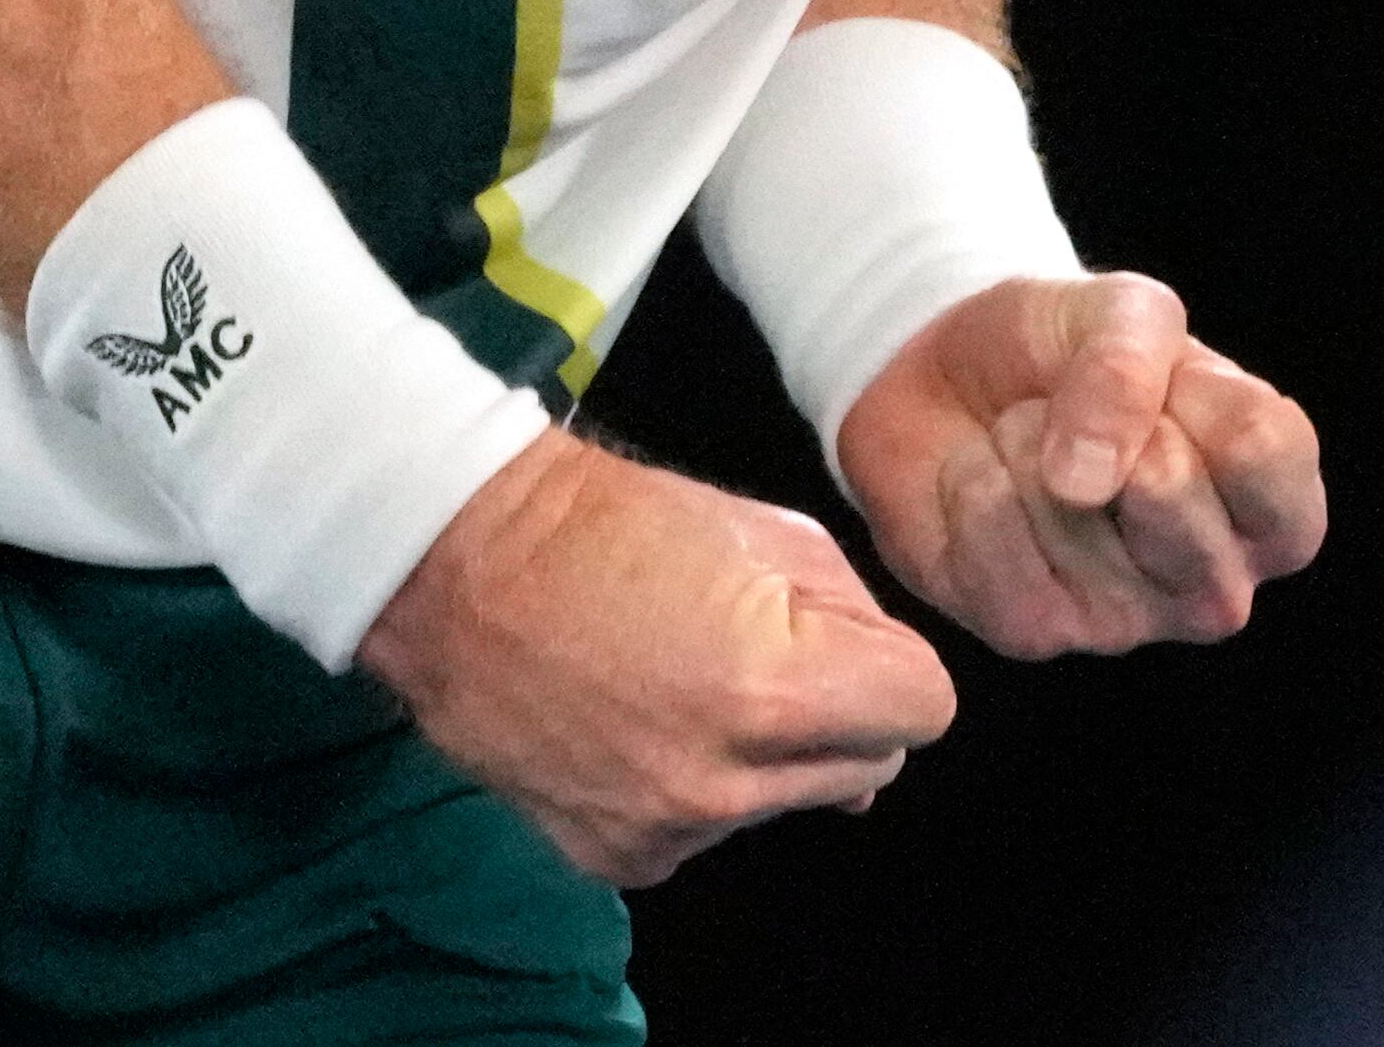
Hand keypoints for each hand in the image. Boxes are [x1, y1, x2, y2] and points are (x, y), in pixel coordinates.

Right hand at [354, 427, 955, 887]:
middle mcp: (726, 782)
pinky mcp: (619, 859)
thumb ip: (856, 619)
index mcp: (776, 689)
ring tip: (685, 678)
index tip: (846, 644)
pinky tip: (641, 722)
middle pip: (867, 767)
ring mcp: (669, 830)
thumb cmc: (613, 525)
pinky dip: (696, 784)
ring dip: (766, 754)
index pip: (923, 711)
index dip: (892, 666)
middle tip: (762, 650)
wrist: (460, 565)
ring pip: (788, 801)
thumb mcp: (774, 533)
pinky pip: (708, 829)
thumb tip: (893, 706)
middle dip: (838, 712)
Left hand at [835, 272, 1326, 659]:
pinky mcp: (1034, 633)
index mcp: (1276, 514)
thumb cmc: (1070, 354)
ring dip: (1027, 441)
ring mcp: (1128, 623)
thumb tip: (1085, 481)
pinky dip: (974, 478)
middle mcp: (1217, 589)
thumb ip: (1130, 364)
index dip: (1194, 387)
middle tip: (1091, 418)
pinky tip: (989, 482)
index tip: (1169, 382)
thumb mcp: (1126, 310)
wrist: (947, 383)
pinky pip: (992, 534)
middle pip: (1166, 487)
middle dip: (1104, 416)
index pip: (1264, 450)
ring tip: (1037, 447)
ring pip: (1066, 505)